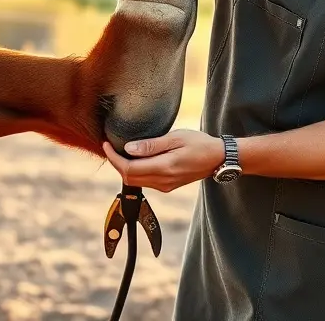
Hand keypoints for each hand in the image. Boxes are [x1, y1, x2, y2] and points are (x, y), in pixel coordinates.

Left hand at [101, 129, 223, 192]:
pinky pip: (145, 182)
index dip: (114, 158)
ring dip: (124, 168)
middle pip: (128, 178)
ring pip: (135, 181)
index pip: (128, 169)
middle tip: (110, 147)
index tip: (106, 144)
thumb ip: (151, 145)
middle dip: (116, 163)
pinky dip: (135, 172)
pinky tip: (136, 159)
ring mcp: (165, 186)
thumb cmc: (199, 143)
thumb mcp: (175, 138)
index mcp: (164, 168)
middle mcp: (163, 181)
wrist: (218, 158)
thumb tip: (128, 148)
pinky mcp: (168, 186)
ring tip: (120, 151)